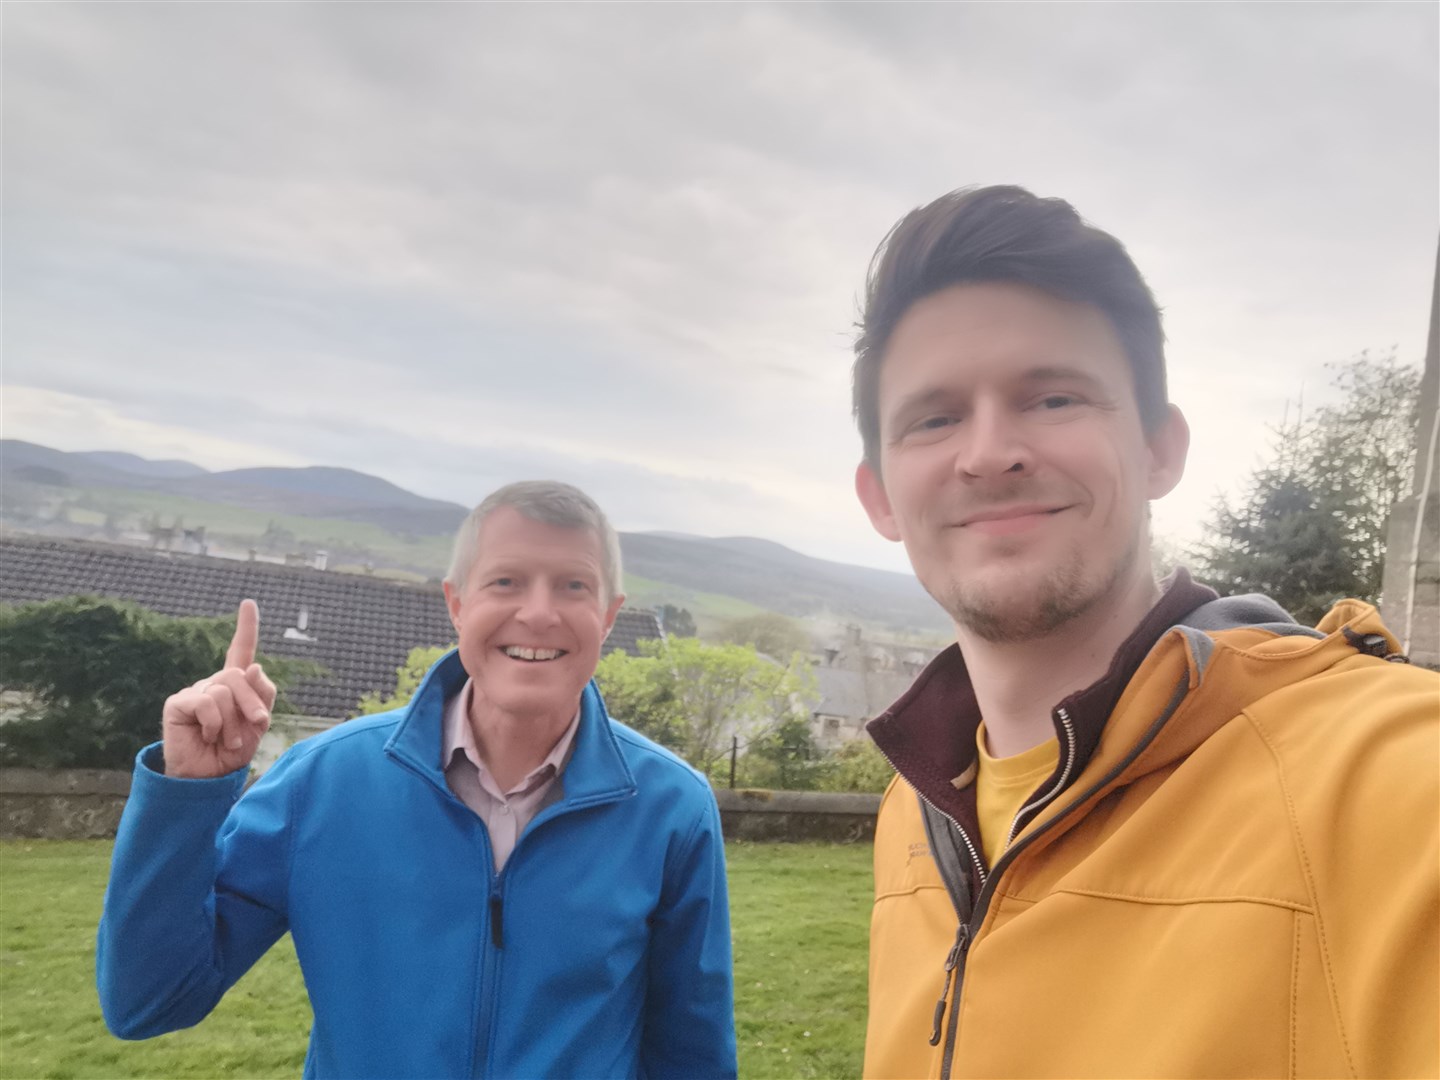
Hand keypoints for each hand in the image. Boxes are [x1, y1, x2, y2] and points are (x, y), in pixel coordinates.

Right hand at [162, 599, 276, 778]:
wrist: (210, 778)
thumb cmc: (233, 752)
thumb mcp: (257, 724)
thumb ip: (261, 695)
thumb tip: (253, 667)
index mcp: (235, 686)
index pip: (241, 651)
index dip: (246, 627)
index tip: (248, 603)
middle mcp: (214, 684)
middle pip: (239, 675)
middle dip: (253, 703)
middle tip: (257, 726)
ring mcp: (195, 691)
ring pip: (225, 690)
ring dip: (234, 722)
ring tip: (227, 740)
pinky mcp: (178, 703)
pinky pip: (207, 702)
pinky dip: (215, 722)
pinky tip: (208, 735)